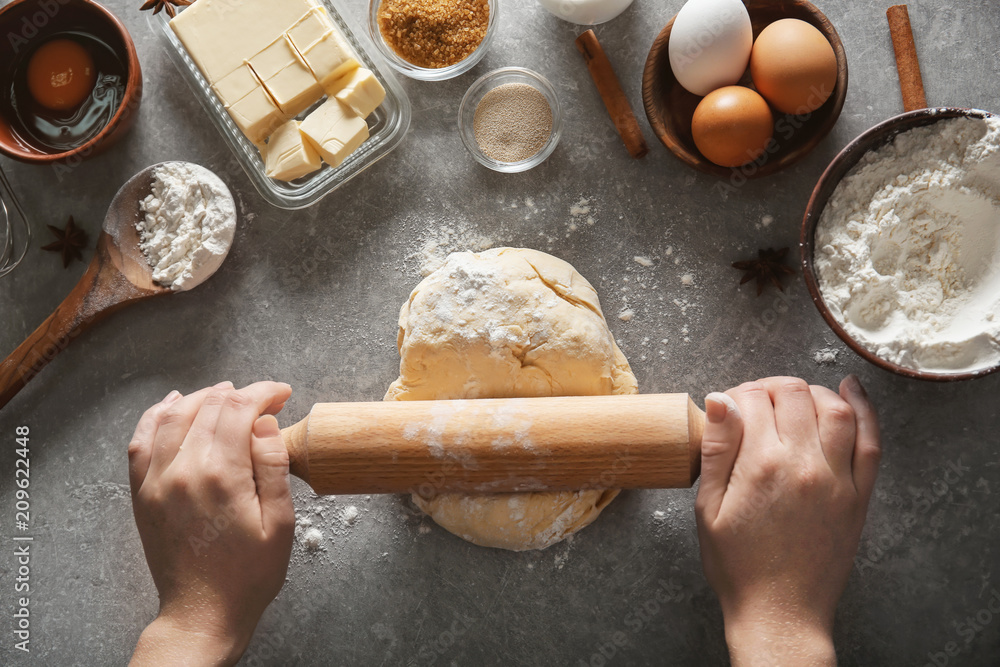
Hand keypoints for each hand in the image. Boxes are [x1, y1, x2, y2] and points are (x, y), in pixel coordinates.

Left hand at [128, 381, 294, 666]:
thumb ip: (273, 466)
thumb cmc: (248, 575)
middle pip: (208, 407)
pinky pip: (141, 440)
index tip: (282, 393)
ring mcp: (156, 481)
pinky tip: (174, 405)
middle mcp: (183, 470)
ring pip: (173, 415)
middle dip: (240, 394)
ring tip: (225, 394)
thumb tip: (265, 424)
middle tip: (264, 399)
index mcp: (221, 476)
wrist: (203, 613)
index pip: (239, 409)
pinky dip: (156, 415)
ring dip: (202, 397)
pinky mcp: (142, 493)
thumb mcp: (280, 523)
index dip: (264, 393)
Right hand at [695, 376, 880, 666]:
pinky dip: (864, 410)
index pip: (753, 400)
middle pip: (794, 395)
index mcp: (761, 466)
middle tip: (756, 402)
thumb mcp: (708, 508)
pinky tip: (851, 391)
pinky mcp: (859, 495)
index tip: (730, 406)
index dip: (737, 395)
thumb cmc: (738, 566)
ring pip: (834, 408)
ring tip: (793, 399)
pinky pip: (870, 441)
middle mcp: (804, 465)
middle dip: (770, 388)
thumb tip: (720, 400)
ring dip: (812, 392)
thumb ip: (716, 449)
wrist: (779, 613)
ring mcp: (838, 479)